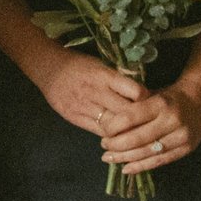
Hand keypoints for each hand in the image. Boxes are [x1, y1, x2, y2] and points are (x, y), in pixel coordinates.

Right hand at [31, 49, 148, 136]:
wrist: (49, 68)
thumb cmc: (80, 65)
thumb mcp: (101, 65)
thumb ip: (120, 80)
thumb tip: (143, 94)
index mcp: (105, 76)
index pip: (135, 91)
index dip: (147, 99)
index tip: (151, 102)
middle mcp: (95, 92)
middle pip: (126, 112)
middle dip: (139, 119)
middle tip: (148, 121)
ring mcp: (84, 106)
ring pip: (113, 126)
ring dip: (125, 130)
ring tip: (134, 130)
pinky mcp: (75, 118)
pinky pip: (99, 131)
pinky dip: (111, 134)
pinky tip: (117, 133)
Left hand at [100, 77, 200, 177]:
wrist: (200, 99)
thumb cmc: (168, 97)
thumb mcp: (151, 94)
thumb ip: (133, 108)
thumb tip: (106, 125)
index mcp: (160, 103)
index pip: (129, 118)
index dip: (112, 128)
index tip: (103, 131)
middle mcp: (172, 120)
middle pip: (137, 138)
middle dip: (116, 145)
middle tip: (103, 146)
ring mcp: (182, 136)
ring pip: (147, 152)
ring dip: (125, 158)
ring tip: (109, 158)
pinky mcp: (187, 148)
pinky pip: (160, 161)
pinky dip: (141, 166)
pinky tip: (126, 169)